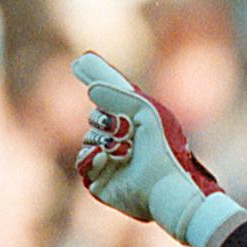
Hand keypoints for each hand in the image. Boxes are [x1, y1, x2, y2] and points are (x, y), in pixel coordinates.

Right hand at [73, 52, 242, 246]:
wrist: (165, 184)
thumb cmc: (163, 148)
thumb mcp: (143, 111)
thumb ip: (117, 93)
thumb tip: (91, 90)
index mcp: (137, 123)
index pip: (112, 98)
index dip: (97, 78)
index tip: (80, 62)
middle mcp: (123, 141)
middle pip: (96, 118)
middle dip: (106, 120)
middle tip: (126, 130)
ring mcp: (111, 161)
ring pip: (87, 139)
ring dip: (103, 141)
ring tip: (125, 151)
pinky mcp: (100, 180)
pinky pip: (82, 161)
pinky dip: (91, 156)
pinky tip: (106, 158)